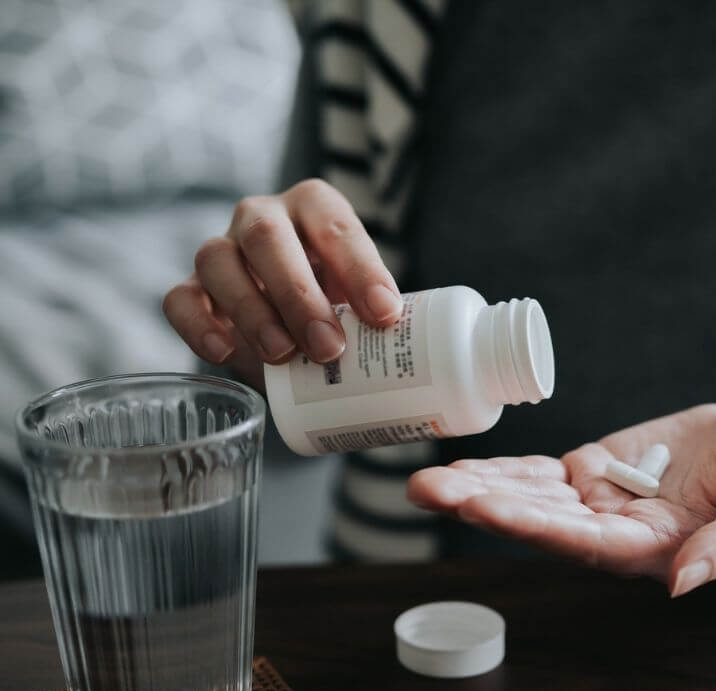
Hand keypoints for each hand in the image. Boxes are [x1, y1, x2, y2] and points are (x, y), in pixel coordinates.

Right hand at [162, 178, 401, 385]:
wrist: (295, 327)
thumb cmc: (343, 307)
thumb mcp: (368, 302)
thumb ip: (388, 316)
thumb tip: (439, 360)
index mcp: (315, 208)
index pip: (335, 225)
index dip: (360, 268)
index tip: (383, 315)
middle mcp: (263, 217)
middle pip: (267, 236)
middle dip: (298, 294)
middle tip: (328, 347)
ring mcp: (223, 249)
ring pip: (217, 261)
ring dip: (251, 311)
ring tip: (283, 356)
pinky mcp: (192, 289)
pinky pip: (180, 299)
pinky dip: (198, 325)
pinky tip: (224, 352)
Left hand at [408, 405, 715, 595]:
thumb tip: (682, 585)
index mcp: (658, 548)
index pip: (588, 544)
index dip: (537, 528)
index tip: (487, 510)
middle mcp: (618, 533)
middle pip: (543, 523)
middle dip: (485, 506)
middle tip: (428, 491)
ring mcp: (601, 502)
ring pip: (532, 498)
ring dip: (480, 489)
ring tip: (425, 482)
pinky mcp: (594, 472)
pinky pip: (541, 474)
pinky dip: (503, 469)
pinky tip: (460, 467)